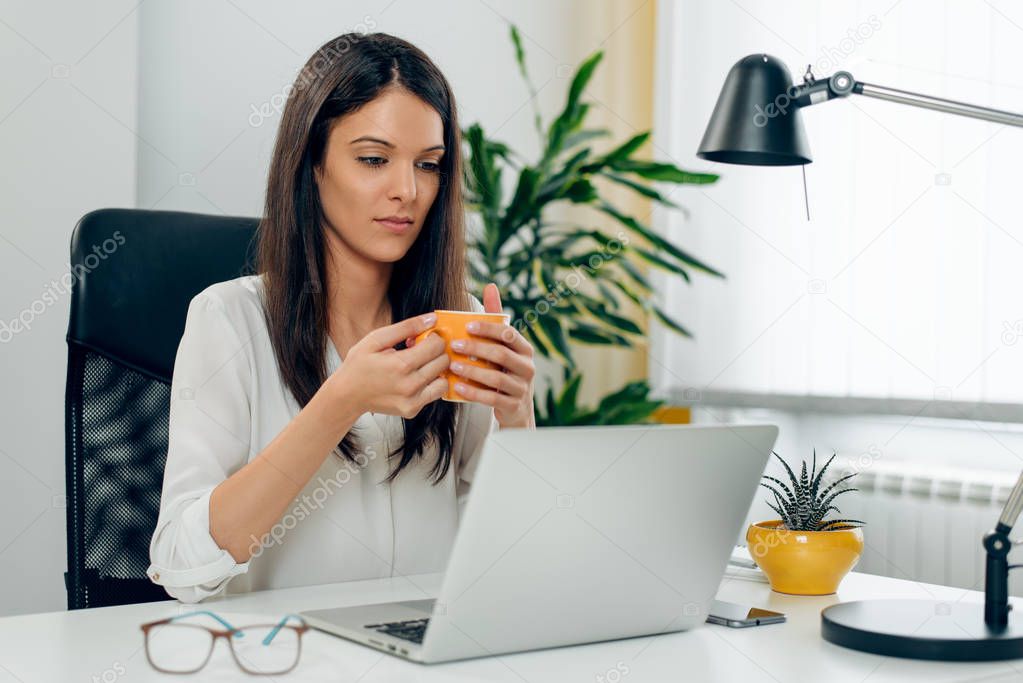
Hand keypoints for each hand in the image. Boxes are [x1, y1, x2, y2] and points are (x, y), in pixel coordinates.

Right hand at [329, 313, 449, 418]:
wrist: (346, 395)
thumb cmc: (359, 365)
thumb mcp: (376, 339)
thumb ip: (406, 327)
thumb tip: (431, 319)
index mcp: (401, 364)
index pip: (437, 345)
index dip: (432, 337)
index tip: (422, 339)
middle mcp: (409, 385)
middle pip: (443, 361)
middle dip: (435, 352)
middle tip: (419, 351)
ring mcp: (412, 400)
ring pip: (443, 379)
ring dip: (436, 370)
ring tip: (420, 366)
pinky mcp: (412, 410)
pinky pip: (435, 394)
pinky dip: (430, 385)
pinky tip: (416, 379)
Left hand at [449, 283, 535, 428]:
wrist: (517, 408)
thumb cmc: (505, 370)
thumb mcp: (504, 345)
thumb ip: (496, 318)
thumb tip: (490, 286)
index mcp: (524, 349)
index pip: (508, 334)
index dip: (488, 329)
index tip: (468, 326)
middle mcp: (527, 366)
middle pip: (501, 354)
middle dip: (477, 348)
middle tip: (455, 345)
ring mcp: (522, 387)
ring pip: (497, 377)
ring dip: (473, 371)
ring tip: (453, 366)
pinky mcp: (513, 405)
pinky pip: (493, 398)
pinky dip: (474, 392)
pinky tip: (458, 387)